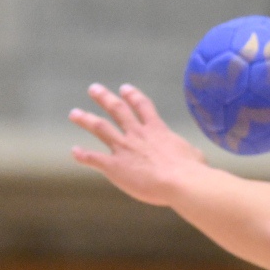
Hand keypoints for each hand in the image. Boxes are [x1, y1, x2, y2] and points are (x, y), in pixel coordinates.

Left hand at [69, 84, 206, 204]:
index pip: (142, 106)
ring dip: (86, 119)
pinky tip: (74, 152)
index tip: (123, 88)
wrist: (180, 181)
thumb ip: (189, 153)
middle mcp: (137, 135)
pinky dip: (83, 155)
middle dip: (104, 98)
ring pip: (100, 128)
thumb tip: (195, 157)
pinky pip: (94, 158)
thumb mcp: (194, 155)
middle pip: (117, 110)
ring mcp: (124, 149)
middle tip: (93, 89)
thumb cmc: (192, 170)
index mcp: (157, 130)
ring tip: (74, 113)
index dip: (132, 96)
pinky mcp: (114, 166)